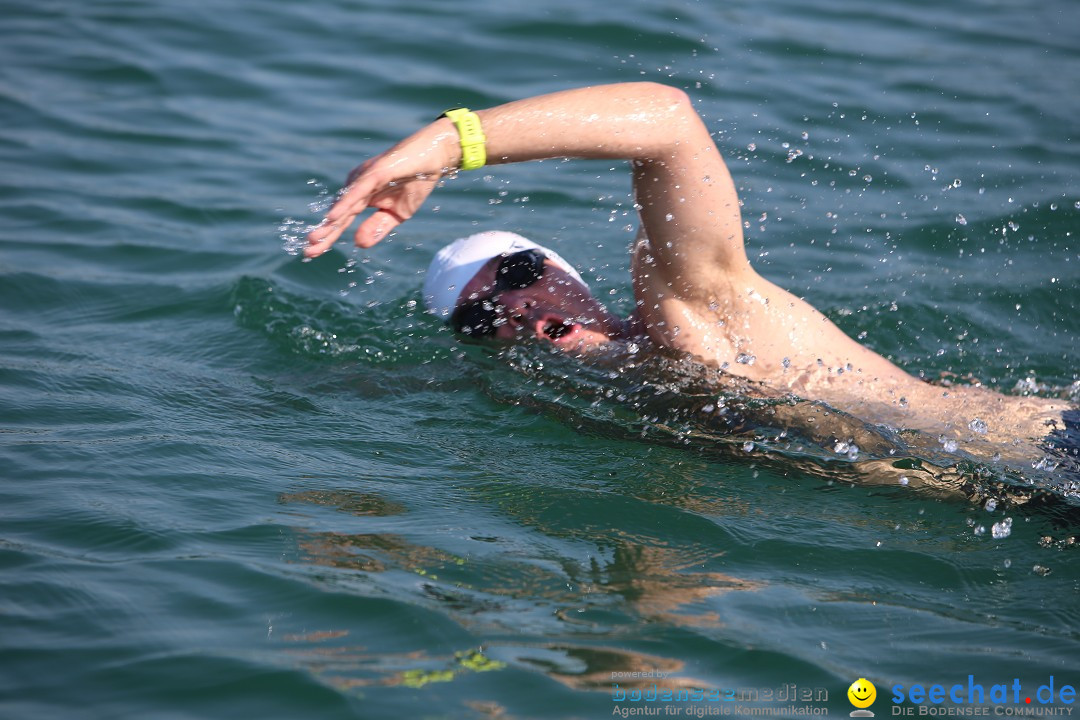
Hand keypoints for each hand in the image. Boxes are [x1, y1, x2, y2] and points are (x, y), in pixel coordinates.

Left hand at [304, 125, 452, 257]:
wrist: (435, 158)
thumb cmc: (415, 182)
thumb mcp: (397, 214)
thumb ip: (377, 228)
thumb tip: (357, 244)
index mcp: (361, 196)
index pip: (342, 220)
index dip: (329, 236)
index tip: (312, 253)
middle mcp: (358, 185)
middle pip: (339, 213)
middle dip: (324, 233)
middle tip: (308, 251)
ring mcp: (365, 177)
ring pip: (345, 203)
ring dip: (331, 221)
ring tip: (315, 238)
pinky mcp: (376, 171)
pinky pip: (358, 190)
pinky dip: (345, 204)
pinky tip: (333, 217)